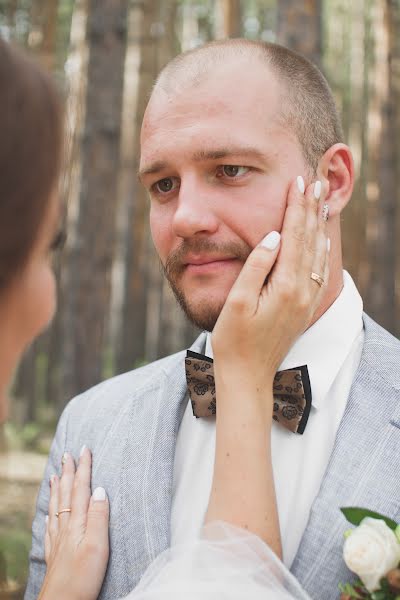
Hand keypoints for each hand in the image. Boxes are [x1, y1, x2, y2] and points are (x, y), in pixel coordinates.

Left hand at [39, 448, 108, 599]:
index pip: (81, 488)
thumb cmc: (82, 578)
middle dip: (69, 472)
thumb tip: (100, 489)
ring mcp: (58, 540)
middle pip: (67, 494)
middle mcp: (66, 527)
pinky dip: (50, 514)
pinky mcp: (55, 554)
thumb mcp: (98, 545)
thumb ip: (99, 516)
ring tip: (56, 474)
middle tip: (67, 454)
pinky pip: (51, 526)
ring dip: (58, 488)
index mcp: (78, 523)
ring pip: (57, 507)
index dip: (83, 468)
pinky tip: (49, 513)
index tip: (85, 449)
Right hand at [212, 176, 328, 394]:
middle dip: (312, 209)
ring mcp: (306, 300)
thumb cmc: (234, 341)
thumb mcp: (236, 302)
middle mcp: (302, 291)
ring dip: (320, 225)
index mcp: (284, 286)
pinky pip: (320, 272)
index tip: (298, 182)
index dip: (295, 207)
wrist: (248, 376)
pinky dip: (322, 250)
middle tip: (318, 182)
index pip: (292, 236)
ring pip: (318, 254)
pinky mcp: (304, 308)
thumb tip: (273, 235)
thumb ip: (256, 266)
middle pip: (310, 240)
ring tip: (323, 202)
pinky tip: (322, 241)